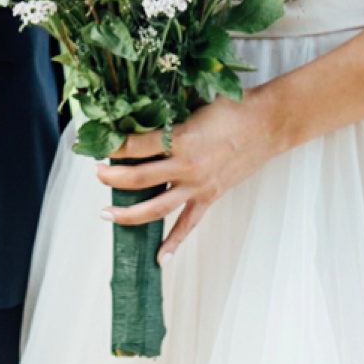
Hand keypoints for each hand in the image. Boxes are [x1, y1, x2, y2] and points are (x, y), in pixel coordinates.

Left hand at [102, 93, 270, 256]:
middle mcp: (187, 166)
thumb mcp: (194, 103)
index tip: (97, 144)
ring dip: (128, 213)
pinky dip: (173, 243)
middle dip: (112, 178)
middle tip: (97, 174)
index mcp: (181, 138)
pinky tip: (159, 259)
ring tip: (106, 214)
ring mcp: (198, 186)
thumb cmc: (232, 108)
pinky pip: (188, 225)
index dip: (113, 146)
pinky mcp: (210, 197)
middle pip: (139, 178)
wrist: (267, 125)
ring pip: (156, 207)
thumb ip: (167, 112)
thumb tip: (138, 111)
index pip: (135, 145)